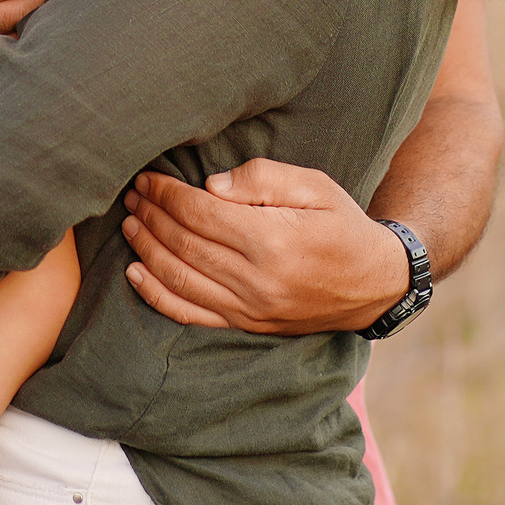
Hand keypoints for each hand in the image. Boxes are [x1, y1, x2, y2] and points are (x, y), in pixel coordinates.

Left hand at [120, 160, 410, 333]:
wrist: (374, 284)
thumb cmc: (343, 226)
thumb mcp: (315, 186)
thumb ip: (262, 179)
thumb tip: (208, 187)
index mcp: (274, 240)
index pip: (201, 214)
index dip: (168, 194)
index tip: (148, 178)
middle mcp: (258, 280)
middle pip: (185, 244)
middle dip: (151, 216)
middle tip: (132, 195)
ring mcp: (250, 309)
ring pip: (180, 279)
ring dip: (147, 250)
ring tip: (130, 224)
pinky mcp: (247, 326)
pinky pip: (192, 315)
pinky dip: (158, 296)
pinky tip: (136, 275)